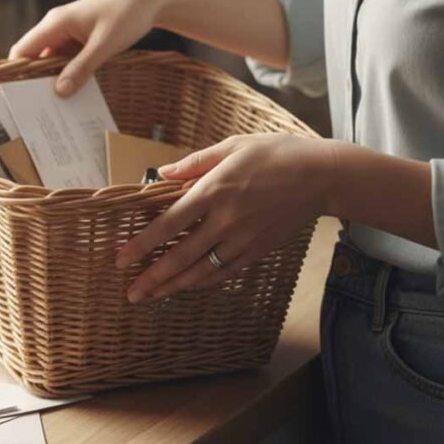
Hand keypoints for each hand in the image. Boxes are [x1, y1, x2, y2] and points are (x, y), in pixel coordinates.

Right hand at [9, 0, 171, 96]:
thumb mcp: (104, 45)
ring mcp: (66, 31)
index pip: (22, 50)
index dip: (14, 72)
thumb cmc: (126, 15)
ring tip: (55, 104)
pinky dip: (66, 73)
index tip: (15, 96)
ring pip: (50, 59)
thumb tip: (60, 91)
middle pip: (34, 57)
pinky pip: (65, 58)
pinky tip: (73, 90)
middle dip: (33, 80)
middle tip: (37, 108)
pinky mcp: (78, 37)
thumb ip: (81, 68)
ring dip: (52, 78)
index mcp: (55, 23)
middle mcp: (56, 26)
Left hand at [114, 134, 336, 301]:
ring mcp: (242, 239)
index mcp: (213, 190)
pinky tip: (186, 288)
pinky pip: (225, 272)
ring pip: (201, 270)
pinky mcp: (258, 250)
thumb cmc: (276, 154)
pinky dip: (203, 282)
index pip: (168, 224)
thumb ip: (194, 163)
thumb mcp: (232, 147)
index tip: (121, 259)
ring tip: (151, 296)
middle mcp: (225, 220)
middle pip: (180, 256)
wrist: (323, 176)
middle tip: (131, 293)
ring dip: (173, 286)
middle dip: (152, 277)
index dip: (142, 244)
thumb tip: (162, 174)